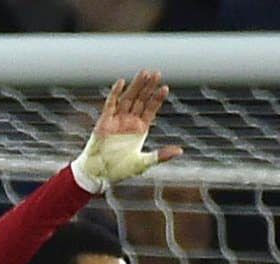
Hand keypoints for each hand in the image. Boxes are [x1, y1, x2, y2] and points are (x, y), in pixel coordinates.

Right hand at [73, 69, 183, 189]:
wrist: (100, 174)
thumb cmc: (120, 170)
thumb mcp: (143, 163)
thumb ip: (160, 156)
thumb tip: (180, 151)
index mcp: (140, 129)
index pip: (151, 109)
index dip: (157, 99)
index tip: (165, 88)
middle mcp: (130, 121)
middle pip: (141, 100)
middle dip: (148, 87)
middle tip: (156, 73)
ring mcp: (117, 120)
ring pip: (128, 98)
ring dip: (136, 86)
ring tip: (144, 73)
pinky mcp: (104, 121)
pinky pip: (110, 104)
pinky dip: (115, 93)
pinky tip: (122, 83)